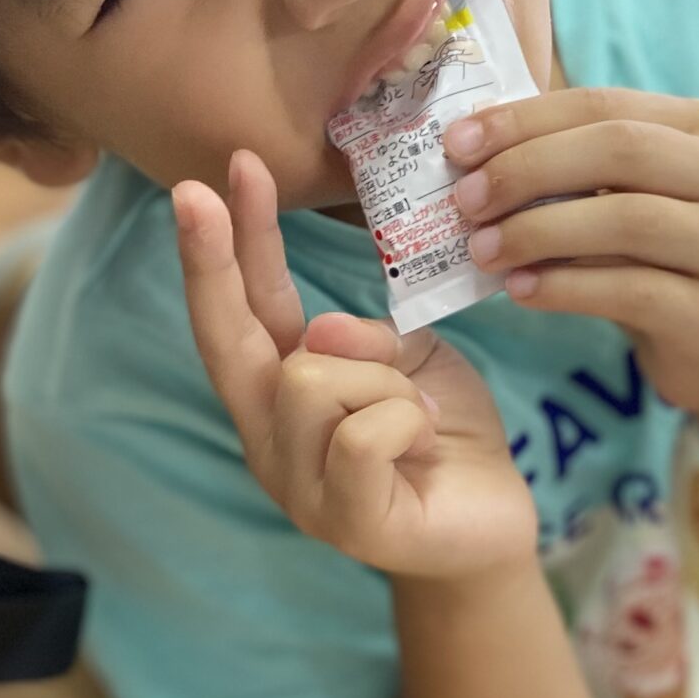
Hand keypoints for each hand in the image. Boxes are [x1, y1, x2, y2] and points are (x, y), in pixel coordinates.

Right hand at [174, 151, 536, 579]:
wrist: (495, 518)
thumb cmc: (445, 434)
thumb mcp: (412, 358)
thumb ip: (364, 337)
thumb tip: (315, 331)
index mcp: (281, 392)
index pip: (243, 311)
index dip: (226, 248)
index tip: (212, 178)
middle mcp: (270, 438)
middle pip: (230, 338)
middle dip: (218, 257)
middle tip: (203, 188)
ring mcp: (298, 485)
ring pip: (312, 379)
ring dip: (384, 381)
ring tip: (418, 415)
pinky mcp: (342, 519)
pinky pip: (360, 434)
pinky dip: (405, 421)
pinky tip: (424, 441)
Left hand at [446, 86, 698, 415]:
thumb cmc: (657, 256)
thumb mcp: (624, 193)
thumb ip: (568, 162)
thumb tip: (471, 142)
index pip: (602, 105)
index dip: (524, 120)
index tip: (457, 143)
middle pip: (619, 151)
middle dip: (529, 170)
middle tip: (466, 200)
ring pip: (627, 220)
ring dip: (540, 231)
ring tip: (482, 250)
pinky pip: (631, 291)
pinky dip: (566, 287)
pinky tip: (520, 291)